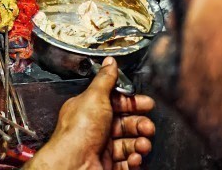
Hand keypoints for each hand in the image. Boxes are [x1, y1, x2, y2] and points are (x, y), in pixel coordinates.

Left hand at [25, 57, 154, 169]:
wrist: (73, 164)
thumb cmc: (78, 132)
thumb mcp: (94, 97)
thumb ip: (105, 79)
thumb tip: (110, 62)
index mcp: (90, 109)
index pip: (116, 103)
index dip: (132, 103)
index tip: (147, 104)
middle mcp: (95, 128)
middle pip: (126, 123)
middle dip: (140, 124)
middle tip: (147, 126)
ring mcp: (101, 148)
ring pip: (129, 143)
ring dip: (140, 143)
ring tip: (142, 144)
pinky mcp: (107, 166)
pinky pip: (127, 162)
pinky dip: (135, 159)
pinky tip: (135, 157)